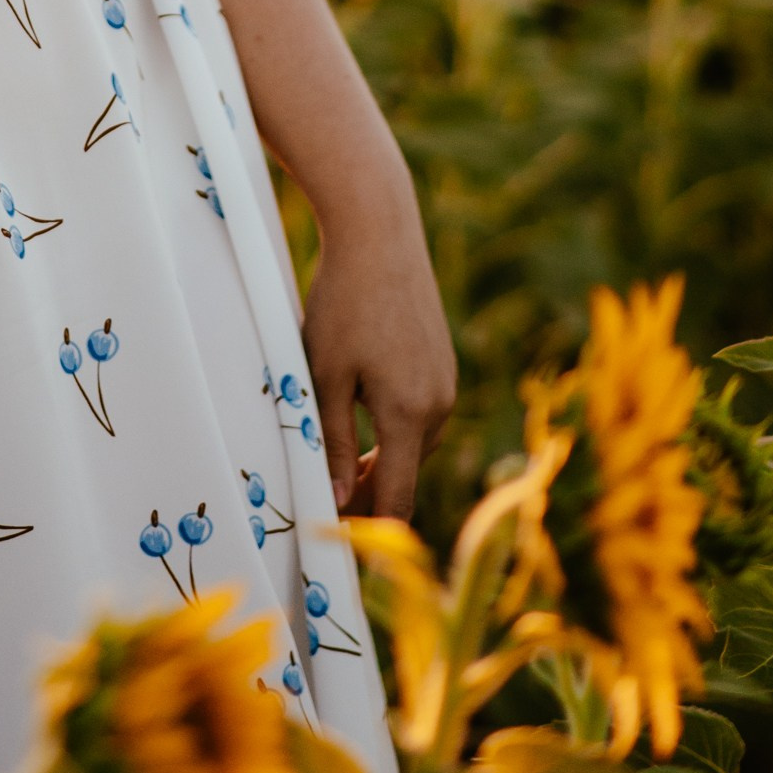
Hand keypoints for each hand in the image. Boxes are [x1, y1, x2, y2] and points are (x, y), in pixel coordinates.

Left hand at [301, 203, 457, 519]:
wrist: (379, 233)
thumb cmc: (343, 301)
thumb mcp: (326, 375)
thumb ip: (334, 440)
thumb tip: (338, 497)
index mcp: (410, 414)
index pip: (397, 496)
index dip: (370, 525)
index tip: (342, 539)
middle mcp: (439, 405)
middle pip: (406, 472)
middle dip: (370, 491)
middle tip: (327, 498)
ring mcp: (446, 382)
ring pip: (414, 443)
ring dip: (382, 458)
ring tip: (341, 461)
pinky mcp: (443, 362)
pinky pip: (421, 413)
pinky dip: (395, 426)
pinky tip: (364, 412)